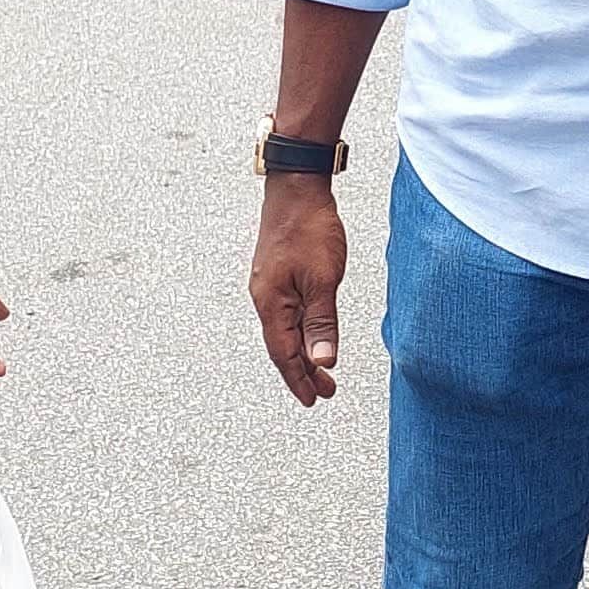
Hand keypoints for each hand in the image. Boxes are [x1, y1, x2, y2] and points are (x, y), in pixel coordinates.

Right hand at [251, 178, 348, 406]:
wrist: (296, 188)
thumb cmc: (308, 228)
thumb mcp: (323, 280)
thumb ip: (322, 322)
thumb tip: (323, 359)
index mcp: (271, 303)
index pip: (284, 354)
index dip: (298, 379)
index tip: (313, 399)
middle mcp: (264, 298)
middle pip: (282, 346)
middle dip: (302, 371)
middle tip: (324, 391)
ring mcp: (270, 286)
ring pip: (285, 330)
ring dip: (302, 352)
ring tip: (321, 369)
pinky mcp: (278, 274)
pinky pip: (287, 313)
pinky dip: (300, 331)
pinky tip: (311, 333)